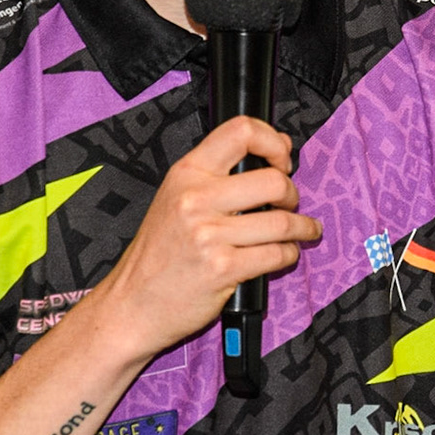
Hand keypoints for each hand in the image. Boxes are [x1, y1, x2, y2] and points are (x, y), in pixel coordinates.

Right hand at [91, 116, 319, 360]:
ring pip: (282, 222)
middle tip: (290, 205)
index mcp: (186, 173)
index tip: (282, 160)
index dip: (273, 142)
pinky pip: (277, 255)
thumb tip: (278, 149)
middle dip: (293, 195)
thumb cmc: (159, 253)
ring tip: (302, 231)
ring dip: (302, 228)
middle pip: (274, 181)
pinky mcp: (222, 268)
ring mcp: (208, 235)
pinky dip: (288, 255)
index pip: (240, 131)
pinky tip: (283, 255)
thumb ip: (219, 175)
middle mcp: (195, 199)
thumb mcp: (176, 198)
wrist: (132, 303)